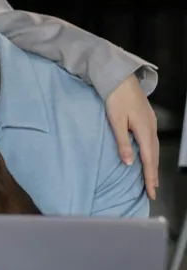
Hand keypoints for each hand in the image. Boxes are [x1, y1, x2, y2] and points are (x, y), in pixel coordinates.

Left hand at [105, 74, 158, 199]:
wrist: (120, 78)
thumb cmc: (115, 98)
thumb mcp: (116, 121)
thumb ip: (122, 142)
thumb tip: (130, 163)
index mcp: (144, 130)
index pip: (149, 159)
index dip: (150, 177)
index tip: (151, 192)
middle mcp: (151, 128)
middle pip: (154, 156)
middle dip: (153, 174)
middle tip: (152, 191)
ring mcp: (150, 123)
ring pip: (154, 148)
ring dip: (153, 164)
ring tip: (151, 178)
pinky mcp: (147, 118)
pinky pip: (152, 141)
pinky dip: (151, 153)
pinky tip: (148, 156)